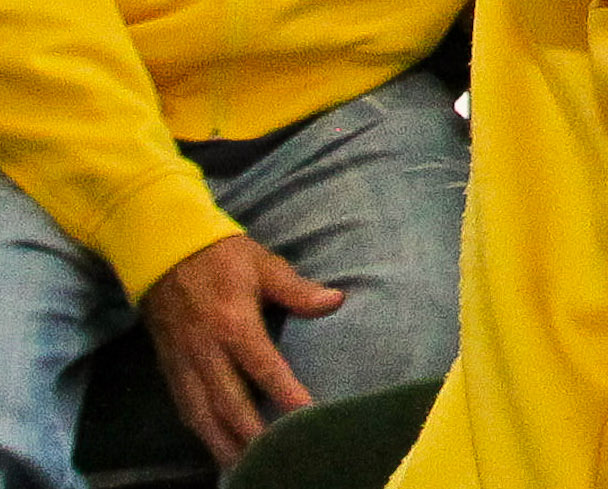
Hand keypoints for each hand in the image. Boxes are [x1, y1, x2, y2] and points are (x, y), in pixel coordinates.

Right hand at [139, 233, 341, 465]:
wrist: (162, 250)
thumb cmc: (222, 257)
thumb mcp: (264, 264)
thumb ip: (298, 289)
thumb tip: (336, 300)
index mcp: (232, 323)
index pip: (262, 366)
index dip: (284, 392)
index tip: (305, 413)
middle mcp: (205, 350)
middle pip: (228, 401)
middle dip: (250, 433)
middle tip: (274, 457)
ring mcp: (183, 362)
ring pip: (201, 413)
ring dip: (222, 442)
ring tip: (244, 466)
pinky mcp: (169, 367)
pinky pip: (184, 407)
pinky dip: (200, 430)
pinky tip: (216, 445)